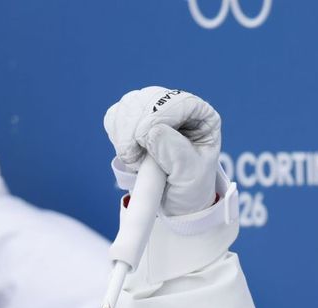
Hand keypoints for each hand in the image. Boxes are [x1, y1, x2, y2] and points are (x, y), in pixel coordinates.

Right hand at [103, 87, 221, 215]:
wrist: (176, 200)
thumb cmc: (190, 185)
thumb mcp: (191, 174)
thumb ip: (176, 152)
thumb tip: (153, 130)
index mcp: (201, 116)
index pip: (179, 101)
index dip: (158, 114)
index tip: (143, 138)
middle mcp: (178, 108)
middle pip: (150, 98)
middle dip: (135, 125)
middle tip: (132, 155)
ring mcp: (153, 110)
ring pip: (130, 105)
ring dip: (124, 132)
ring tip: (133, 161)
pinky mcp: (133, 119)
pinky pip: (116, 116)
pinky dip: (116, 134)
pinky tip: (127, 153)